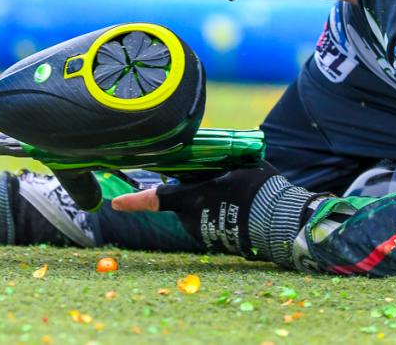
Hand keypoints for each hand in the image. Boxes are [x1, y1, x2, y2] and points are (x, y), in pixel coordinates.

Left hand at [113, 162, 317, 260]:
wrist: (279, 221)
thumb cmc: (258, 189)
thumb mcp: (236, 165)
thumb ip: (216, 162)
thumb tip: (209, 153)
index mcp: (192, 197)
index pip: (155, 198)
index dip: (133, 201)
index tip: (116, 203)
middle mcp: (191, 218)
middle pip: (181, 200)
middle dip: (192, 191)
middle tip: (219, 181)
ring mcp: (202, 233)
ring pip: (195, 212)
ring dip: (207, 203)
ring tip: (235, 195)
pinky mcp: (214, 242)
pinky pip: (208, 223)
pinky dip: (217, 215)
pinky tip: (238, 209)